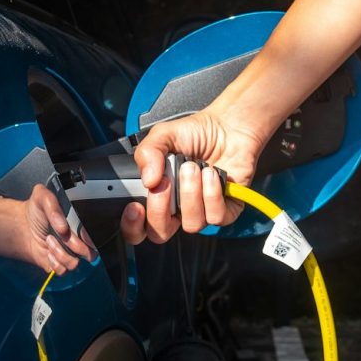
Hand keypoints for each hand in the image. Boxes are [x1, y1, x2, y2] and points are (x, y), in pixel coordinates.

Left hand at [23, 183, 95, 274]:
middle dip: (73, 244)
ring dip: (60, 253)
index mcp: (81, 225)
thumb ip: (52, 204)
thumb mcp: (41, 197)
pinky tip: (47, 252)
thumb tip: (63, 226)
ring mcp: (70, 254)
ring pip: (74, 263)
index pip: (94, 236)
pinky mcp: (59, 265)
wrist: (22, 225)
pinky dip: (53, 263)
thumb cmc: (36, 211)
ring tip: (49, 240)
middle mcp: (79, 241)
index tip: (74, 232)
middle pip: (89, 252)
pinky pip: (62, 271)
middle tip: (59, 234)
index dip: (87, 237)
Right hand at [121, 108, 266, 243]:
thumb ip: (147, 153)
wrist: (227, 127)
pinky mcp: (226, 211)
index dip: (133, 225)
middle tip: (165, 183)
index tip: (135, 207)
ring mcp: (201, 212)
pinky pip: (215, 217)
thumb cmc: (194, 134)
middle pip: (161, 233)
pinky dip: (212, 193)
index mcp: (158, 197)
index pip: (139, 227)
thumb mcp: (162, 136)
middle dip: (160, 209)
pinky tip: (212, 174)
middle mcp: (177, 209)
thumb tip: (148, 181)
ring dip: (191, 194)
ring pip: (191, 224)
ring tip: (195, 168)